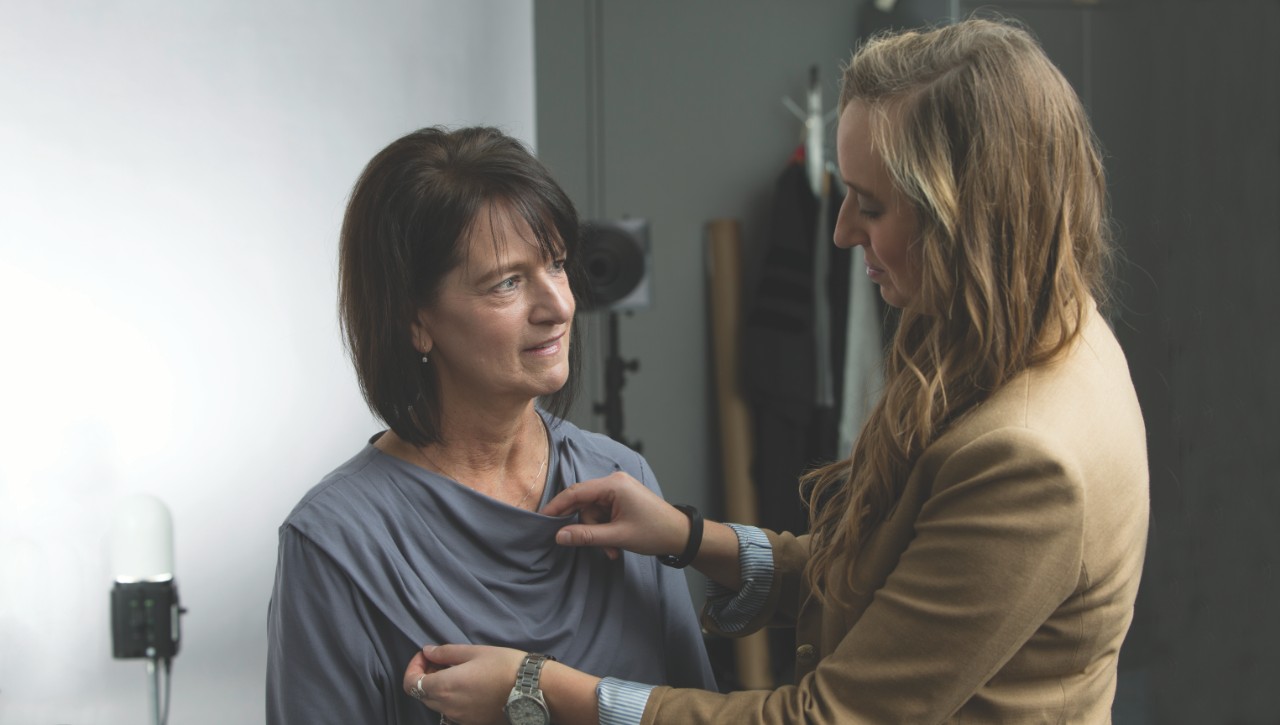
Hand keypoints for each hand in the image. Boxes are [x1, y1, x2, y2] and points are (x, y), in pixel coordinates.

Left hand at [404, 644, 523, 724]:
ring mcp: (459, 718)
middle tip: (440, 661)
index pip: (411, 684)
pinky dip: (451, 699)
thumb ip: (446, 653)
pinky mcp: (472, 723)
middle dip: (425, 676)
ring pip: (437, 704)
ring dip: (438, 688)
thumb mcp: (474, 652)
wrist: (533, 689)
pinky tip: (467, 686)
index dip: (413, 667)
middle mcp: (447, 707)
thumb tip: (427, 652)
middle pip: (422, 695)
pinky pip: (452, 712)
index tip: (426, 656)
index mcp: (444, 687)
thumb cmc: (504, 666)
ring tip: (456, 672)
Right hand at [539, 471, 688, 559]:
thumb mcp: (617, 537)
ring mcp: (619, 491)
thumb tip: (559, 536)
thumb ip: (586, 536)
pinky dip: (606, 530)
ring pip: (593, 513)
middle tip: (598, 547)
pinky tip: (616, 544)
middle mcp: (614, 483)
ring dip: (599, 533)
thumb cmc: (655, 532)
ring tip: (613, 549)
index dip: (557, 506)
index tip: (542, 518)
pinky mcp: (622, 500)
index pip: (576, 492)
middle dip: (589, 528)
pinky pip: (603, 514)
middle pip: (584, 505)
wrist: (680, 535)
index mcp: (613, 485)